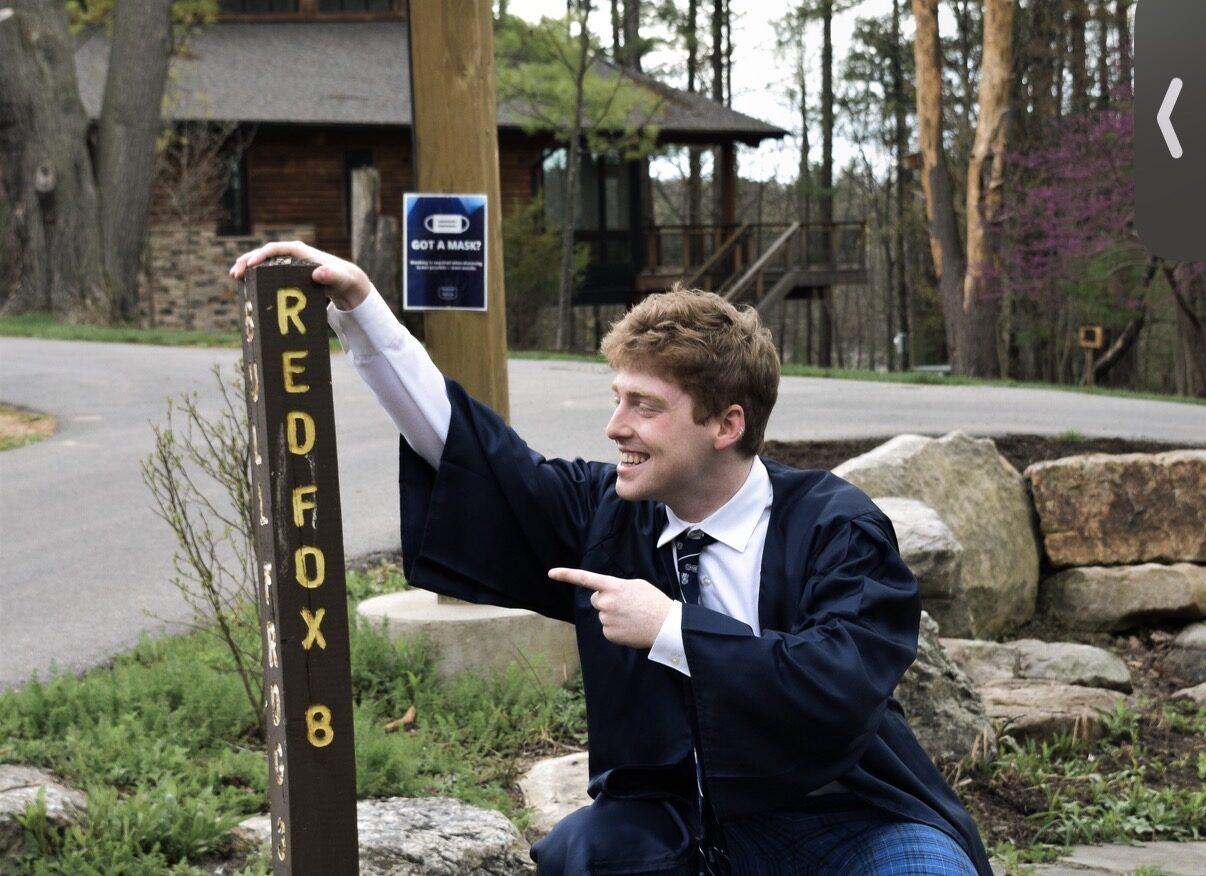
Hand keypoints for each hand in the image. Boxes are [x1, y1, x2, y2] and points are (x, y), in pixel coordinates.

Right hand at [229, 240, 370, 310]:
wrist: (344, 282)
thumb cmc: (341, 277)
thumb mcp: (338, 277)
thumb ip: (331, 275)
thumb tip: (318, 273)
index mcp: (299, 251)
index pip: (276, 249)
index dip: (261, 255)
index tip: (250, 264)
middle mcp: (290, 254)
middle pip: (264, 254)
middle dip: (248, 261)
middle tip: (235, 273)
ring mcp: (286, 263)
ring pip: (262, 262)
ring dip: (247, 267)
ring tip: (235, 277)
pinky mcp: (286, 273)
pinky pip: (266, 272)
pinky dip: (255, 276)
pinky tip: (245, 284)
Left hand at [548, 568, 671, 648]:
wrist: (665, 625)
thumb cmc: (654, 602)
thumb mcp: (636, 585)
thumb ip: (617, 586)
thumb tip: (607, 594)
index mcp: (613, 586)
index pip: (585, 578)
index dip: (566, 575)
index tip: (551, 573)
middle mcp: (606, 602)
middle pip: (596, 600)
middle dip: (606, 601)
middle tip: (626, 605)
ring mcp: (606, 619)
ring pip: (603, 615)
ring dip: (613, 616)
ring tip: (632, 617)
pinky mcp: (608, 634)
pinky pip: (607, 629)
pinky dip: (616, 629)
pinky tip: (630, 628)